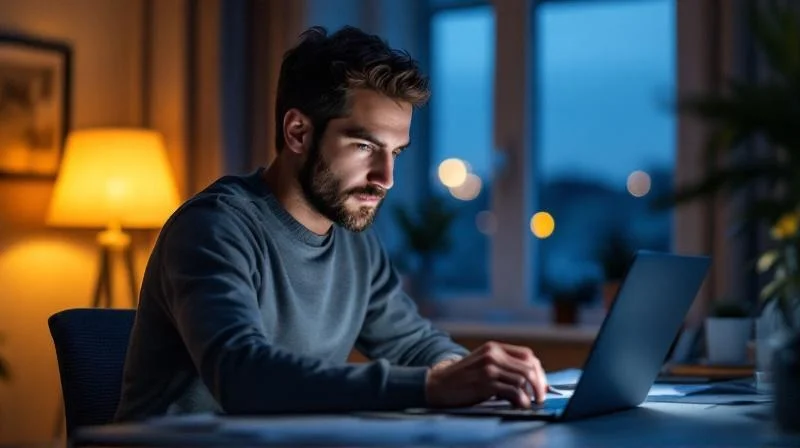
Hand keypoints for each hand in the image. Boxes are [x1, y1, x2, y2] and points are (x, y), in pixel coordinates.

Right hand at [424, 342, 546, 408]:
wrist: (438, 384)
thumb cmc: (463, 378)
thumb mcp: (483, 364)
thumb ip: (503, 367)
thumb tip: (530, 382)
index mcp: (494, 348)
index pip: (527, 355)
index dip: (538, 370)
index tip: (541, 385)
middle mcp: (493, 354)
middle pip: (529, 366)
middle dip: (539, 384)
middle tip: (540, 397)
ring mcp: (489, 368)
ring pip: (523, 378)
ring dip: (530, 393)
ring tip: (529, 403)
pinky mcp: (485, 383)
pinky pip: (513, 391)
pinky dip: (521, 400)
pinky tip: (520, 405)